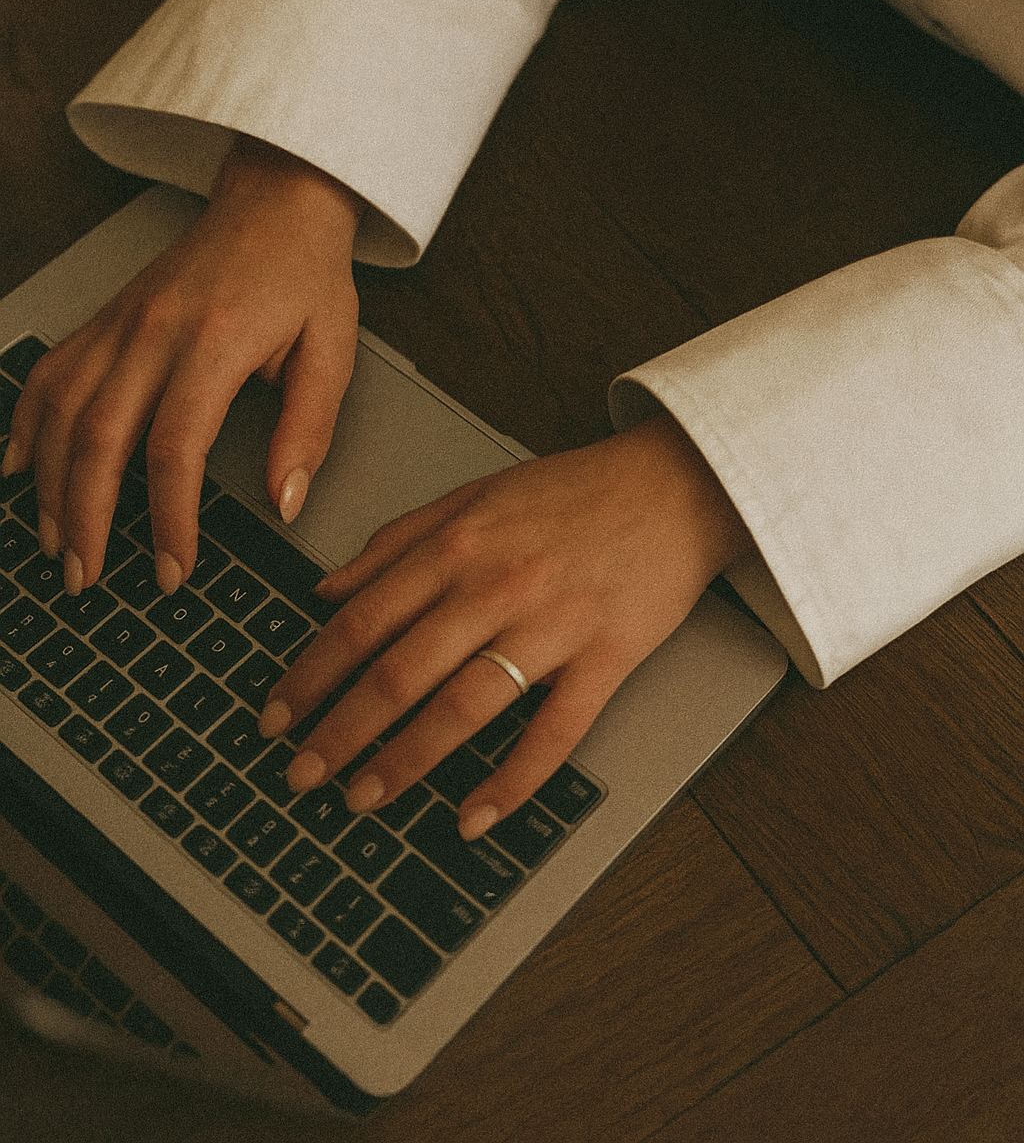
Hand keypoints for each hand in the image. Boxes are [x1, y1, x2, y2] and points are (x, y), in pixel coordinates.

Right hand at [2, 134, 362, 594]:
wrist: (277, 200)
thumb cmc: (306, 272)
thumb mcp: (333, 351)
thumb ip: (308, 431)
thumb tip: (285, 503)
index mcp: (215, 341)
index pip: (175, 447)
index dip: (169, 517)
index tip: (174, 569)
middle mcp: (154, 330)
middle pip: (99, 438)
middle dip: (86, 518)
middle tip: (87, 578)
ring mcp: (121, 322)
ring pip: (62, 412)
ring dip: (50, 486)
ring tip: (56, 544)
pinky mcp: (106, 318)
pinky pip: (51, 374)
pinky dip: (27, 424)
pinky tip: (20, 469)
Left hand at [260, 412, 751, 838]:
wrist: (676, 483)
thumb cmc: (575, 491)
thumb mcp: (473, 494)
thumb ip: (397, 541)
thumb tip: (326, 589)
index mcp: (458, 544)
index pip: (362, 619)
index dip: (310, 674)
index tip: (275, 715)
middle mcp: (496, 585)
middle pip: (400, 671)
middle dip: (340, 731)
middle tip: (299, 776)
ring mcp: (553, 624)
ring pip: (464, 706)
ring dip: (405, 761)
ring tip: (361, 799)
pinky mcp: (606, 658)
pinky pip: (553, 732)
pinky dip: (511, 781)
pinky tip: (473, 817)